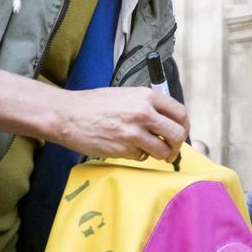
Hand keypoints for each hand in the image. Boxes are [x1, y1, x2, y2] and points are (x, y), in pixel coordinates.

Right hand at [41, 86, 187, 161]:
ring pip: (162, 150)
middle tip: (171, 150)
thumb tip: (169, 120)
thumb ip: (148, 105)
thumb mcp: (126, 95)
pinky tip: (125, 146)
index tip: (180, 133)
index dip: (183, 126)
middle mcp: (143, 113)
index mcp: (146, 96)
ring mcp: (133, 132)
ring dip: (158, 154)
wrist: (68, 115)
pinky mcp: (123, 149)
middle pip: (177, 134)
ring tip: (147, 149)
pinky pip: (141, 157)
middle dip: (176, 146)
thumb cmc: (95, 104)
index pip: (180, 113)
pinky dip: (138, 155)